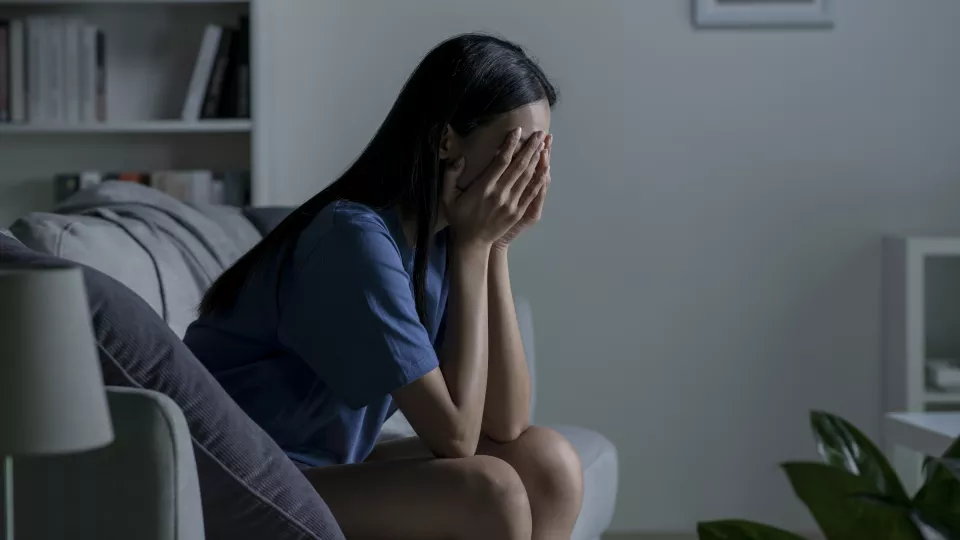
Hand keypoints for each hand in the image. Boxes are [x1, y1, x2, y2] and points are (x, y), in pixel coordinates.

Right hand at [442, 128, 546, 249]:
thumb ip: (450, 175)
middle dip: (530, 148)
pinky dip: (539, 179)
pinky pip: (531, 193)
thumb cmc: (459, 217)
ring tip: (544, 144)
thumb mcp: (447, 197)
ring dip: (537, 160)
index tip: (518, 131)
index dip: (510, 144)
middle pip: (519, 166)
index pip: (501, 161)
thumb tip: (459, 158)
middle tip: (539, 133)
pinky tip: (545, 168)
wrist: (471, 242)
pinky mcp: (518, 212)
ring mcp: (511, 203)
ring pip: (527, 177)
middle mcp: (500, 194)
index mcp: (483, 187)